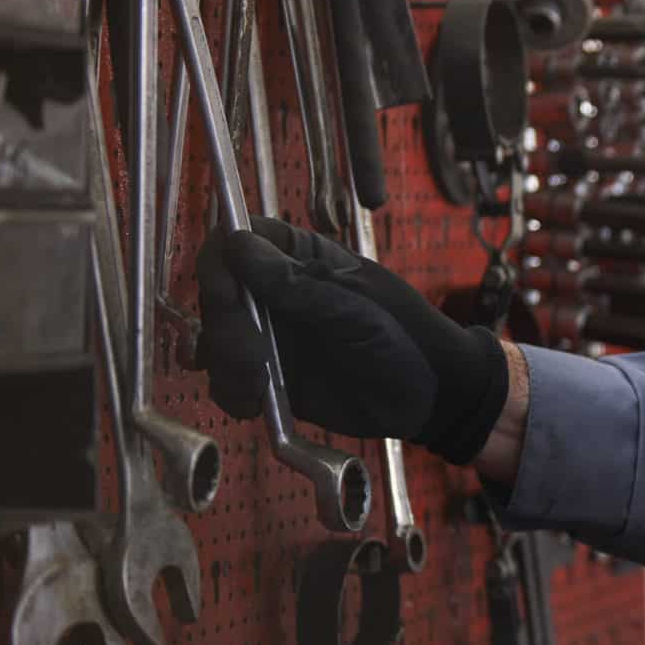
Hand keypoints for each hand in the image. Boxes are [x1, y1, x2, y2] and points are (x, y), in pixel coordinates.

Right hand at [196, 216, 507, 464]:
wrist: (429, 397)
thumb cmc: (404, 335)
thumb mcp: (355, 310)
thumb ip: (297, 284)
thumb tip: (237, 244)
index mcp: (301, 259)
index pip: (238, 239)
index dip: (220, 264)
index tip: (226, 295)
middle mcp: (276, 293)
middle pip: (218, 294)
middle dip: (224, 327)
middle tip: (250, 359)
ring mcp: (271, 335)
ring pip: (215, 338)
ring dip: (225, 364)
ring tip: (256, 390)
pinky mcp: (270, 376)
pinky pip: (228, 379)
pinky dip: (230, 392)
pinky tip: (253, 406)